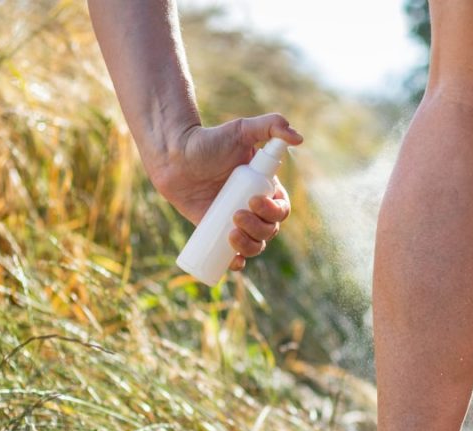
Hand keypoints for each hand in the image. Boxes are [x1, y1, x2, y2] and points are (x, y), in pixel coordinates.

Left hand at [146, 113, 302, 270]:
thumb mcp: (241, 130)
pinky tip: (235, 262)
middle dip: (258, 228)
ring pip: (255, 244)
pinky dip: (237, 262)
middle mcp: (254, 208)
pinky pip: (233, 255)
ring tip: (231, 233)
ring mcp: (236, 222)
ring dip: (250, 245)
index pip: (280, 209)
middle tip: (237, 214)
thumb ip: (271, 125)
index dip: (273, 211)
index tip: (253, 200)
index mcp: (265, 189)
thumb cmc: (209, 141)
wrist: (174, 155)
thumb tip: (298, 138)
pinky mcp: (216, 232)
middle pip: (269, 230)